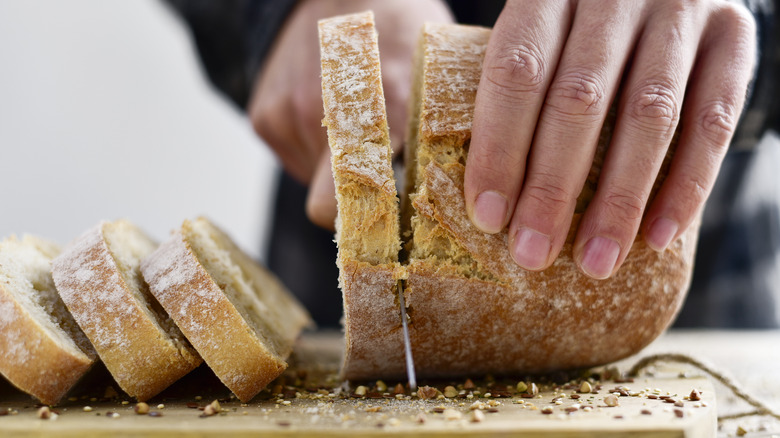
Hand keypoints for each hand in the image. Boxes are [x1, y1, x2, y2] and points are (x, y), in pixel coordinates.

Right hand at [248, 0, 452, 229]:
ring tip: (357, 131)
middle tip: (380, 185)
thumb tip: (470, 197)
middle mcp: (326, 114)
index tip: (393, 232)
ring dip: (335, 173)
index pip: (364, 200)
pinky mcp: (263, 116)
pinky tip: (331, 117)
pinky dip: (313, 152)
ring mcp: (288, 114)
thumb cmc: (402, 33)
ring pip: (311, 186)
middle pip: (329, 207)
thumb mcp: (440, 77)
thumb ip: (448, 136)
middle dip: (353, 206)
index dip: (374, 226)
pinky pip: (294, 161)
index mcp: (385, 107)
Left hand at [464, 0, 755, 278]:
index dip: (500, 148)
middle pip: (580, 99)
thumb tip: (482, 191)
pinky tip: (658, 236)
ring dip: (620, 199)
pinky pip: (715, 119)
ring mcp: (680, 9)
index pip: (517, 70)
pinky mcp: (733, 35)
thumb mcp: (539, 32)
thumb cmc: (577, 25)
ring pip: (649, 115)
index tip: (489, 216)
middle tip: (533, 252)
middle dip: (552, 187)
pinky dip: (687, 184)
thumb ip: (517, 87)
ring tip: (595, 261)